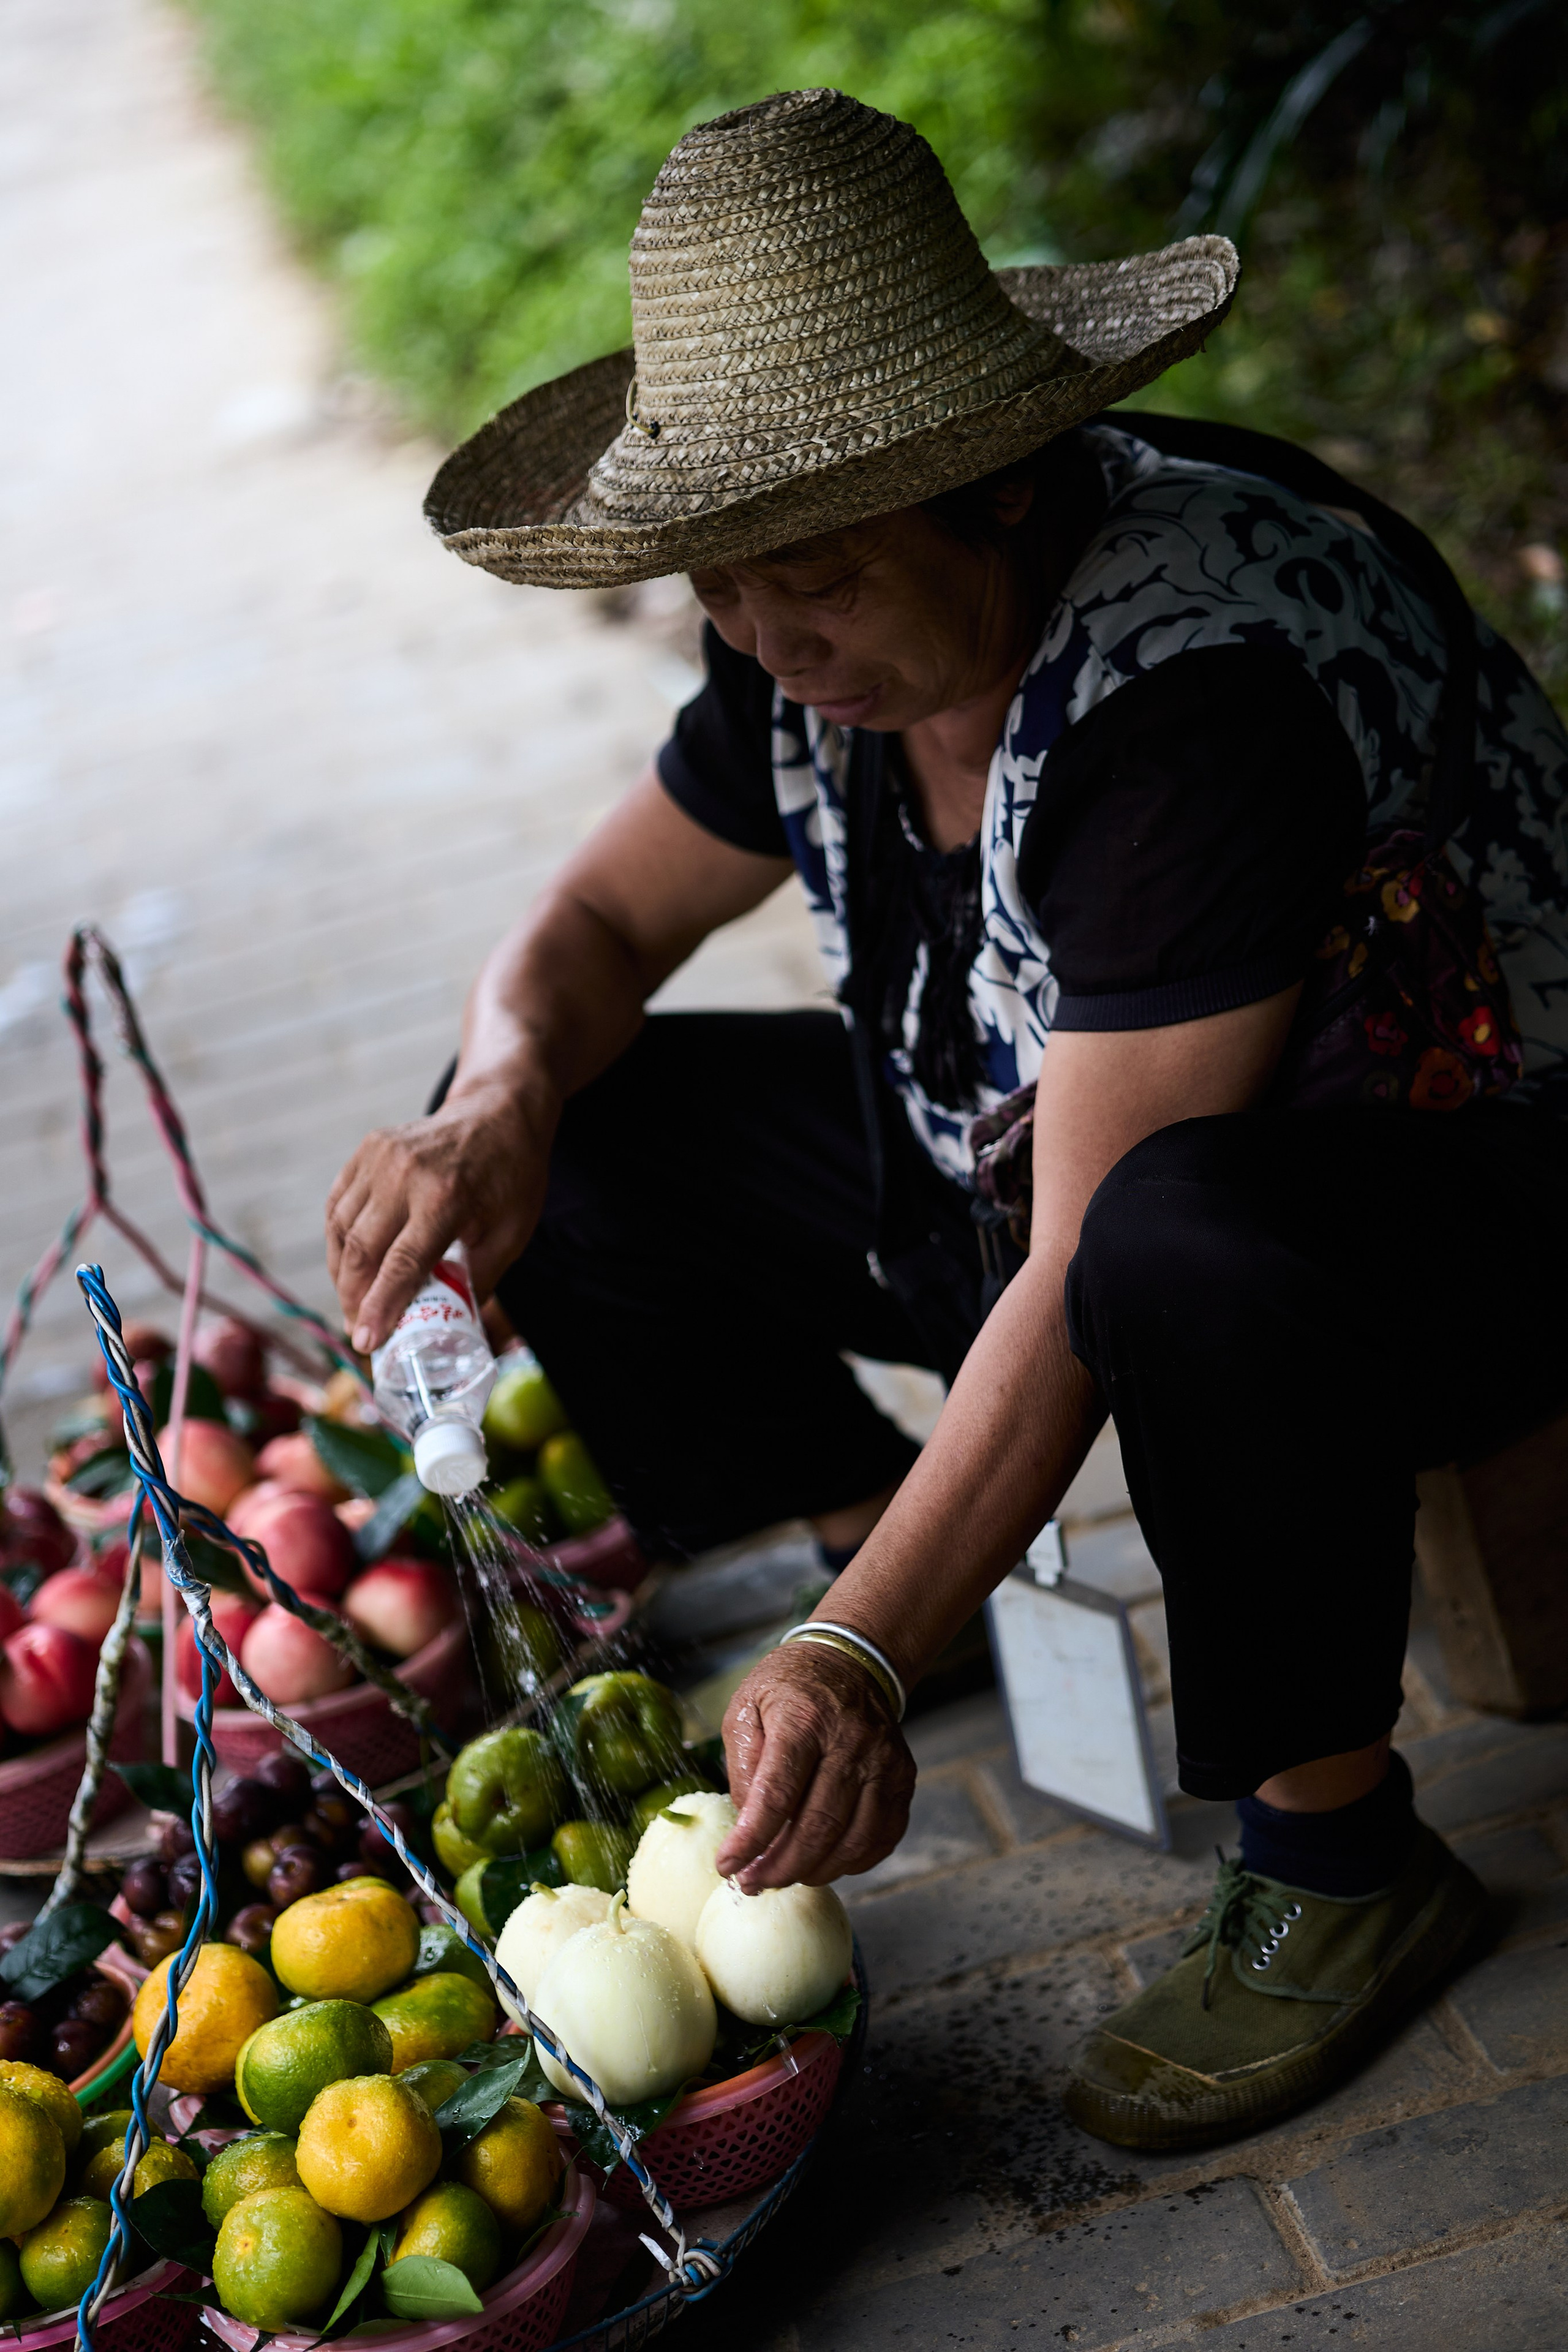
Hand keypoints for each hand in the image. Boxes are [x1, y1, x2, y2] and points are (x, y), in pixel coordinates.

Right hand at [325, 1080, 551, 1350]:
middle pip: (361, 1250)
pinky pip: (339, 1205)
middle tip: (360, 1330)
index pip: (400, 1264)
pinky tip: (347, 1265)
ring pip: (342, 1229)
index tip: (365, 1343)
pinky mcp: (368, 1149)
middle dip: (354, 1298)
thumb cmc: (511, 1177)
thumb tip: (449, 1331)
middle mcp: (405, 1173)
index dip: (379, 1308)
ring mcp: (380, 1157)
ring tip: (354, 1304)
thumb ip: (477, 1281)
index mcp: (445, 1197)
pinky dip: (337, 1240)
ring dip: (342, 1274)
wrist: (499, 1112)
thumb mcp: (511, 1234)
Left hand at [716, 1644, 915, 1890]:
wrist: (851, 1662)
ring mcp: (884, 1761)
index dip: (751, 1840)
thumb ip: (743, 1766)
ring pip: (853, 1840)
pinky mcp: (903, 1778)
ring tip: (784, 1877)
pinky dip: (852, 1862)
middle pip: (818, 1825)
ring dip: (815, 1871)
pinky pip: (882, 1838)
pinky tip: (824, 1863)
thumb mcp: (747, 1708)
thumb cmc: (790, 1688)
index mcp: (804, 1718)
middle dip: (780, 1867)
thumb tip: (748, 1826)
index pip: (777, 1794)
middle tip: (753, 1884)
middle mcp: (851, 1740)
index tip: (728, 1866)